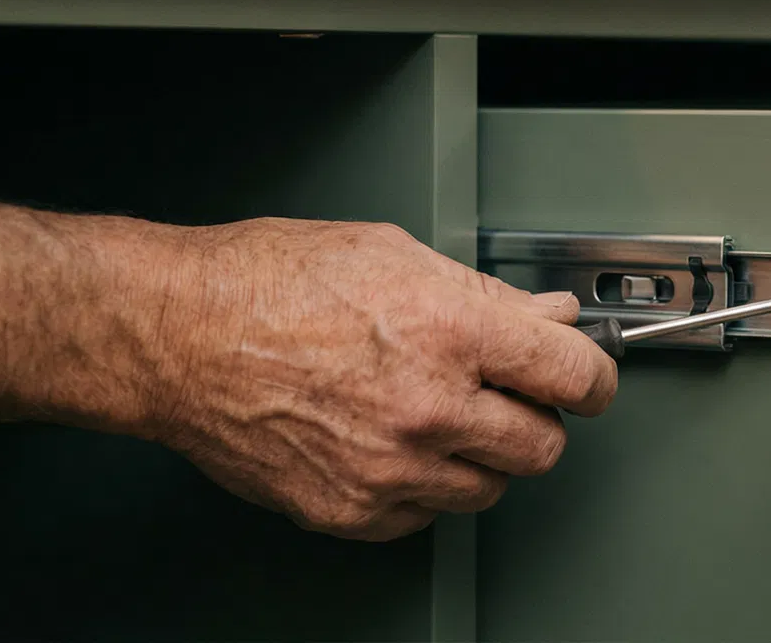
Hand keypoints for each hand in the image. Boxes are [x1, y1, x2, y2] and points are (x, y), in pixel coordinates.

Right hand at [145, 219, 615, 540]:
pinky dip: (420, 488)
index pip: (574, 376)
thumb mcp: (394, 254)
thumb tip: (545, 315)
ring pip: (487, 489)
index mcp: (450, 331)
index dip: (593, 376)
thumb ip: (484, 294)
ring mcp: (388, 468)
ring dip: (477, 457)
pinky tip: (390, 442)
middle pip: (542, 447)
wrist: (177, 334)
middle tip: (506, 394)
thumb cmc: (268, 282)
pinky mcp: (350, 510)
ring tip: (433, 412)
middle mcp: (427, 407)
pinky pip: (423, 517)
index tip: (589, 379)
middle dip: (534, 419)